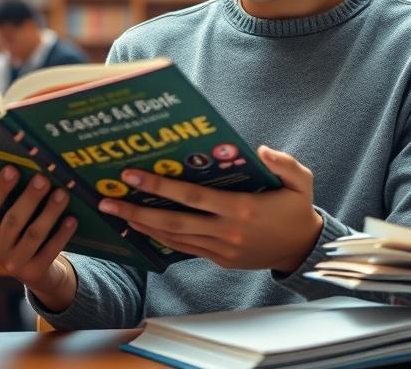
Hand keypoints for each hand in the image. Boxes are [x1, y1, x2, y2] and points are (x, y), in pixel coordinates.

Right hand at [0, 164, 78, 310]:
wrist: (32, 271)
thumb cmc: (10, 233)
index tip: (12, 167)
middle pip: (13, 220)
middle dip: (29, 198)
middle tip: (43, 178)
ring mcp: (14, 263)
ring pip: (34, 235)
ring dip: (49, 212)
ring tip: (62, 193)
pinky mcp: (34, 272)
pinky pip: (50, 251)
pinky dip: (61, 234)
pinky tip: (72, 219)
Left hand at [98, 146, 323, 274]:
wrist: (303, 248)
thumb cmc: (297, 208)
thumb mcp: (301, 180)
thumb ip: (282, 163)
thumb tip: (257, 150)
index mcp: (241, 209)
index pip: (192, 197)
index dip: (159, 187)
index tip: (132, 175)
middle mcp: (226, 231)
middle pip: (173, 222)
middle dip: (137, 210)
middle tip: (107, 201)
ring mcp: (222, 249)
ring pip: (175, 238)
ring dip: (143, 226)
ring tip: (117, 214)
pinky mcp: (221, 259)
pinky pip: (185, 249)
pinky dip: (162, 239)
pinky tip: (144, 227)